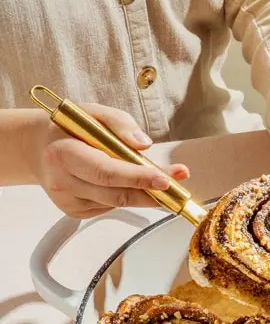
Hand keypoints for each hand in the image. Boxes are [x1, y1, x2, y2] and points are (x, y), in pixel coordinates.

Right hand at [39, 104, 189, 218]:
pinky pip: (109, 206)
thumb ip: (120, 123)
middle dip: (152, 193)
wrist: (37, 147)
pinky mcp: (74, 211)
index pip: (107, 171)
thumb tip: (144, 145)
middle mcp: (63, 181)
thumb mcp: (93, 112)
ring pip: (116, 203)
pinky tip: (119, 181)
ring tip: (157, 179)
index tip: (165, 179)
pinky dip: (122, 194)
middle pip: (116, 194)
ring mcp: (68, 200)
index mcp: (64, 153)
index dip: (138, 178)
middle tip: (178, 187)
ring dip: (142, 194)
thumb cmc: (68, 127)